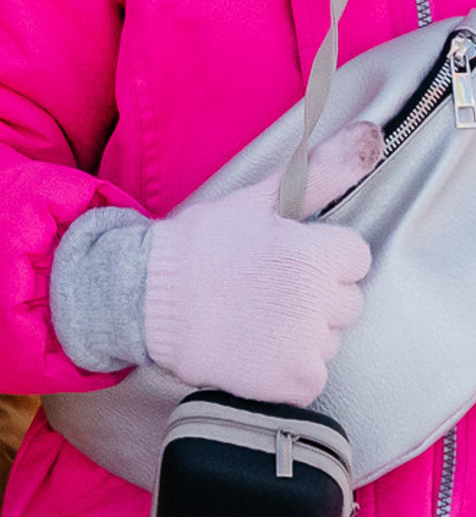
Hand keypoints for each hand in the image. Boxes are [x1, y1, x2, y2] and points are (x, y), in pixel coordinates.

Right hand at [144, 123, 379, 403]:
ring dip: (300, 331)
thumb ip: (320, 172)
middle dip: (315, 294)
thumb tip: (372, 135)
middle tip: (264, 287)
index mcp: (312, 253)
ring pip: (328, 338)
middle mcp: (317, 301)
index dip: (321, 255)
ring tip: (253, 317)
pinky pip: (312, 375)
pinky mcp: (295, 382)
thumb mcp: (256, 200)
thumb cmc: (199, 245)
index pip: (355, 257)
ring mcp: (307, 345)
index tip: (284, 257)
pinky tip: (254, 348)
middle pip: (346, 300)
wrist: (144, 299)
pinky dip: (287, 367)